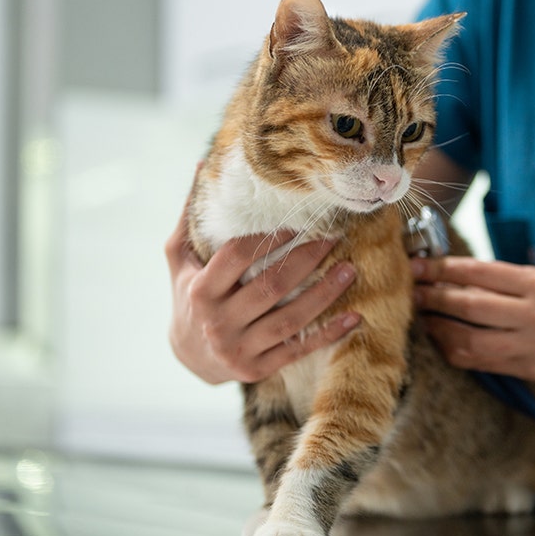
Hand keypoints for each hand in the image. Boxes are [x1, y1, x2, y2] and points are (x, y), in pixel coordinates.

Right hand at [165, 177, 360, 384]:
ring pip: (290, 320)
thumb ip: (190, 217)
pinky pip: (298, 350)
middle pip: (270, 286)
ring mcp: (238, 349)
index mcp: (200, 290)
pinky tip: (355, 318)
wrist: (187, 357)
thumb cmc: (188, 296)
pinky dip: (328, 335)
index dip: (268, 237)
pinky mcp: (257, 370)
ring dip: (324, 295)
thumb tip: (202, 165)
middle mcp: (217, 322)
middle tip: (335, 238)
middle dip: (306, 260)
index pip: (237, 257)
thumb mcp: (179, 259)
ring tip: (350, 270)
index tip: (297, 221)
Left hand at [411, 257, 534, 385]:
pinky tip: (443, 339)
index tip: (419, 266)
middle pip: (470, 306)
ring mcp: (531, 346)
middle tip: (410, 291)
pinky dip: (455, 350)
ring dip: (438, 328)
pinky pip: (479, 362)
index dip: (444, 269)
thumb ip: (506, 280)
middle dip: (434, 298)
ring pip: (469, 340)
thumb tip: (453, 275)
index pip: (481, 272)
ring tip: (422, 317)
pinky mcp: (527, 370)